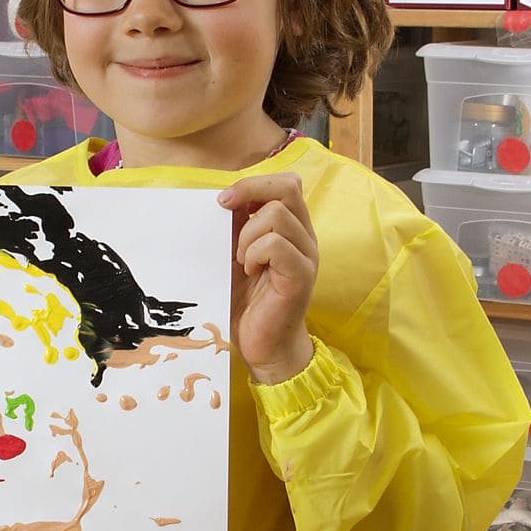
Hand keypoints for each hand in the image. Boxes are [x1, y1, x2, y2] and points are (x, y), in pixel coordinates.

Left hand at [219, 175, 315, 385]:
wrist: (264, 347)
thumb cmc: (249, 303)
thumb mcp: (238, 256)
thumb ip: (238, 227)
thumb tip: (224, 199)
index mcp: (293, 229)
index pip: (286, 183)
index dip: (254, 183)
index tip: (224, 201)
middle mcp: (305, 238)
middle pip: (288, 188)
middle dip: (250, 193)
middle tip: (225, 213)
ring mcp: (306, 256)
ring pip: (277, 215)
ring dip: (247, 234)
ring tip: (242, 259)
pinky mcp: (300, 277)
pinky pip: (276, 245)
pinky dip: (254, 253)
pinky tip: (249, 271)